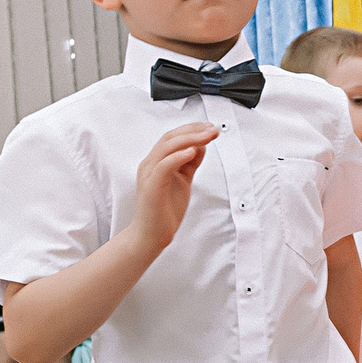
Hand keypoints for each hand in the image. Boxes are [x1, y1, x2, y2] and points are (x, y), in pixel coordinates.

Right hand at [130, 123, 219, 251]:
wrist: (152, 235)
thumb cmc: (165, 210)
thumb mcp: (182, 180)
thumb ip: (189, 163)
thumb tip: (200, 145)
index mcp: (155, 162)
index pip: (172, 137)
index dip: (192, 129)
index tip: (210, 127)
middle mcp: (150, 164)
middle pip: (170, 137)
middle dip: (193, 130)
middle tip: (213, 129)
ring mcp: (149, 174)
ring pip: (167, 147)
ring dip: (190, 139)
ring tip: (207, 136)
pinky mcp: (151, 186)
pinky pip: (164, 165)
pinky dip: (178, 156)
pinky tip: (192, 152)